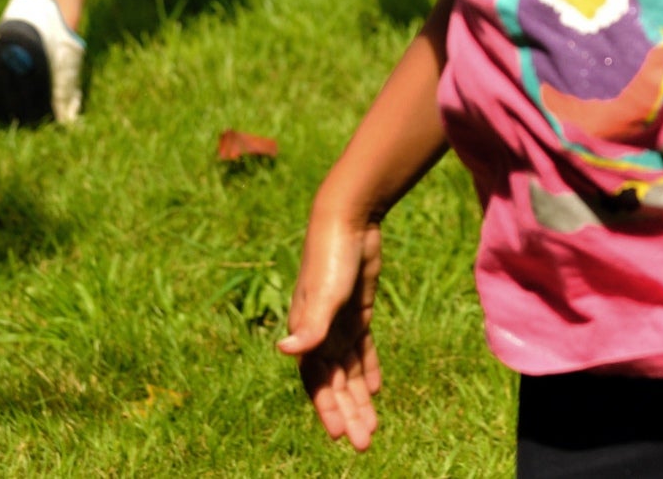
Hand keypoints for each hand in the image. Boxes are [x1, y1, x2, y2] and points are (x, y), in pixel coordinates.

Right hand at [277, 214, 385, 450]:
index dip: (328, 410)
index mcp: (306, 333)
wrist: (347, 220)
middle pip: (335, 383)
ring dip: (360, 399)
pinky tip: (377, 390)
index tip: (343, 436)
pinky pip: (361, 350)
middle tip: (365, 443)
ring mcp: (338, 323)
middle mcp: (319, 333)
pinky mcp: (357, 312)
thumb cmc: (330, 257)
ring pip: (350, 371)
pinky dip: (368, 369)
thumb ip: (309, 326)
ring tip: (374, 427)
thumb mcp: (323, 294)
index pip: (317, 382)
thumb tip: (284, 349)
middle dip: (348, 413)